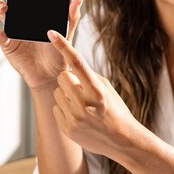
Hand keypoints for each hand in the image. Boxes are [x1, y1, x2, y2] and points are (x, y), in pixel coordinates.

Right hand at [0, 0, 82, 89]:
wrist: (52, 74)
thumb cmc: (59, 52)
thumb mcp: (67, 33)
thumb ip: (71, 16)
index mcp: (35, 12)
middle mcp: (22, 18)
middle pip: (10, 0)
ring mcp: (13, 30)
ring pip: (2, 14)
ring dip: (0, 9)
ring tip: (5, 9)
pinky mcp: (8, 45)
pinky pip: (1, 37)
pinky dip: (1, 35)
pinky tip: (4, 34)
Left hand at [47, 30, 142, 157]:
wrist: (121, 139)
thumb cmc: (114, 109)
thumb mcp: (105, 88)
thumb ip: (87, 76)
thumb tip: (68, 64)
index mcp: (97, 90)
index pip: (76, 62)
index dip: (63, 46)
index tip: (51, 33)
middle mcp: (85, 103)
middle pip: (62, 78)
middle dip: (68, 80)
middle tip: (80, 89)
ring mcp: (75, 118)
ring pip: (56, 93)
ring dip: (66, 95)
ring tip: (82, 105)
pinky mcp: (68, 128)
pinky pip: (55, 108)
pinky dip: (64, 109)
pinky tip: (78, 115)